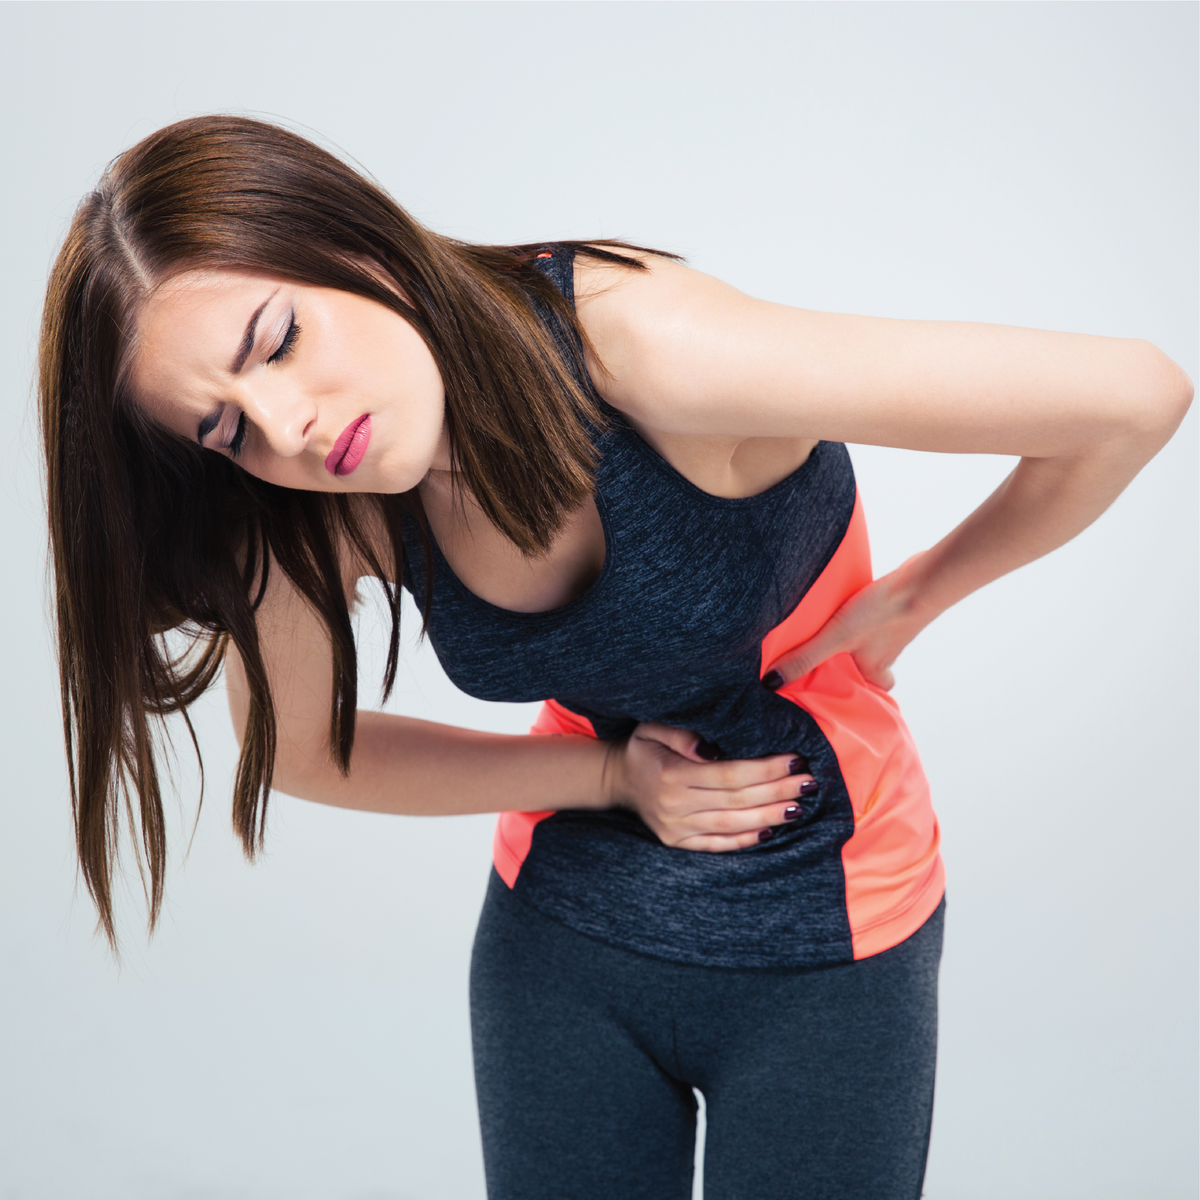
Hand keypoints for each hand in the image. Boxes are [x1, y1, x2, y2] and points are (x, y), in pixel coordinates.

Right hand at [604, 723, 817, 851]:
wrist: (618, 780)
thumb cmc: (644, 748)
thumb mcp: (653, 727)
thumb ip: (681, 733)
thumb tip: (711, 747)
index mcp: (671, 775)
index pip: (729, 773)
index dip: (765, 769)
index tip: (794, 759)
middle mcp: (675, 806)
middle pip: (737, 800)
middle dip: (777, 791)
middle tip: (808, 781)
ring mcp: (676, 829)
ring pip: (733, 824)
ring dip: (770, 816)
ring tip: (799, 806)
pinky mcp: (678, 844)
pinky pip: (718, 845)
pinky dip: (746, 839)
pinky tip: (771, 830)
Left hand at [763, 555, 932, 691]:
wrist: (923, 581)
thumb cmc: (882, 613)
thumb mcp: (835, 638)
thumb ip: (805, 658)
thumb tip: (772, 682)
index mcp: (875, 669)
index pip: (870, 691)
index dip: (857, 692)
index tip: (839, 689)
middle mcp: (888, 653)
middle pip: (872, 666)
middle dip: (856, 663)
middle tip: (833, 657)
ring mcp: (895, 630)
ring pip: (875, 642)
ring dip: (859, 638)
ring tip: (834, 630)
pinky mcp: (897, 607)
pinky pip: (878, 618)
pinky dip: (866, 615)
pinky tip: (852, 603)